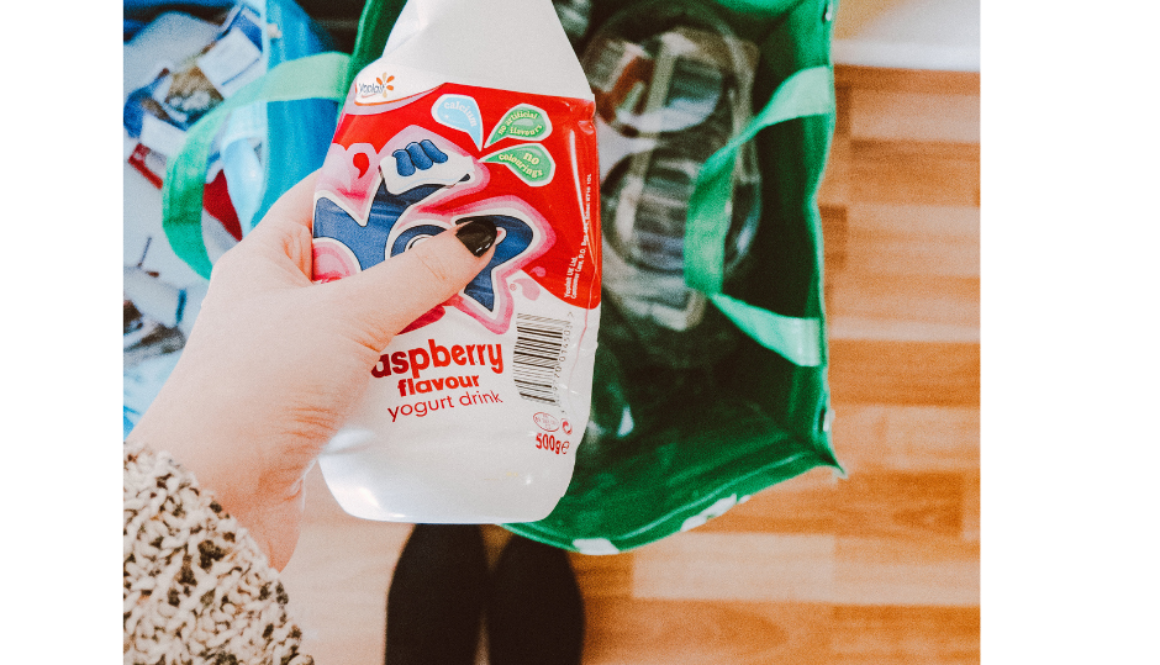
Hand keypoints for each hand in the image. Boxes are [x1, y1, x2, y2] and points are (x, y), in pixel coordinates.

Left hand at [126, 171, 496, 568]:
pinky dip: (411, 368)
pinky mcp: (316, 406)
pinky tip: (453, 366)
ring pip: (373, 321)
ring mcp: (296, 356)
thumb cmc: (258, 388)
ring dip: (422, 318)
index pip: (327, 197)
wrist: (217, 497)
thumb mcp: (346, 316)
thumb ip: (414, 276)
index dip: (383, 184)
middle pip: (360, 261)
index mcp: (266, 259)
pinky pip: (375, 372)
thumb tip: (475, 237)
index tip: (445, 179)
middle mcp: (278, 303)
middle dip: (418, 257)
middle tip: (481, 247)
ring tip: (484, 304)